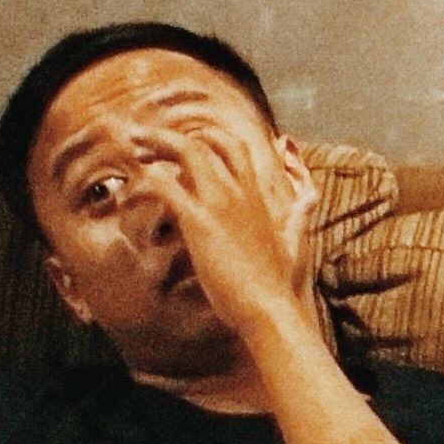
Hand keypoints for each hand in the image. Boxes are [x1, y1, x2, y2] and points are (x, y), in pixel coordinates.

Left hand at [146, 116, 331, 362]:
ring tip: (134, 149)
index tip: (184, 142)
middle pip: (207, 142)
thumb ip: (299, 216)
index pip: (233, 147)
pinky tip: (132, 192)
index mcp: (256, 196)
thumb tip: (311, 198)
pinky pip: (166, 187)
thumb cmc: (277, 283)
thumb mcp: (294, 242)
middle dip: (174, 135)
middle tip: (147, 140)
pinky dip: (145, 183)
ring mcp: (220, 203)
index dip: (207, 138)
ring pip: (186, 152)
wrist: (268, 307)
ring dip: (156, 145)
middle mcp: (239, 191)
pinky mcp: (200, 221)